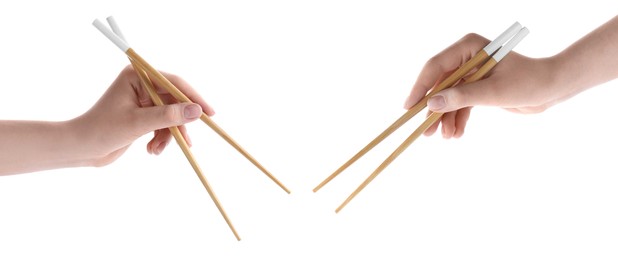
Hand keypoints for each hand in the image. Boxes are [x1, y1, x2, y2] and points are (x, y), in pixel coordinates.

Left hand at [70, 65, 214, 166]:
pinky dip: (161, 139)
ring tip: (157, 149)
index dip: (193, 97)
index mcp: (136, 76)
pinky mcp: (143, 117)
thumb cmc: (101, 131)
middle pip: (174, 101)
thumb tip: (197, 111)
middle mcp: (141, 85)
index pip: (173, 82)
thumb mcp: (138, 124)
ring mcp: (142, 101)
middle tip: (188, 139)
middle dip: (178, 123)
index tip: (209, 113)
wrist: (80, 149)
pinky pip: (163, 125)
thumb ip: (169, 116)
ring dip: (168, 135)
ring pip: (170, 116)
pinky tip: (152, 150)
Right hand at [403, 33, 559, 137]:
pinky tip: (456, 134)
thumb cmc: (528, 82)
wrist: (552, 89)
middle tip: (424, 131)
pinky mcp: (476, 88)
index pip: (436, 66)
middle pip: (439, 84)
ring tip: (445, 137)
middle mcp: (466, 57)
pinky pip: (460, 104)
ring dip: (445, 118)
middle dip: (433, 109)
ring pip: (448, 97)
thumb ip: (461, 97)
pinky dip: (457, 119)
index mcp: (468, 47)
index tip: (409, 108)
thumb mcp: (494, 92)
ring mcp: (470, 73)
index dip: (420, 87)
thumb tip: (431, 105)